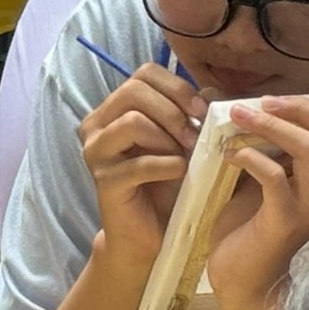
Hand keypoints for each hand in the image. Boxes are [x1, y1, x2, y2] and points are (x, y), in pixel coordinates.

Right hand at [80, 61, 207, 271]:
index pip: (143, 73)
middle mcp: (97, 125)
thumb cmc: (167, 186)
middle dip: (173, 110)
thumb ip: (194, 114)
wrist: (150, 235)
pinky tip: (179, 174)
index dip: (177, 87)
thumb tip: (212, 92)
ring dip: (168, 137)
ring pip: (133, 121)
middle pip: (134, 90)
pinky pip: (140, 163)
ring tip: (185, 157)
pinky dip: (167, 166)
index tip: (201, 111)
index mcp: (114, 109)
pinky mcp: (104, 181)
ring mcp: (96, 153)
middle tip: (195, 136)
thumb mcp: (184, 142)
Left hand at [202, 94, 308, 309]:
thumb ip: (281, 145)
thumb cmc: (255, 224)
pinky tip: (230, 154)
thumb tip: (261, 102)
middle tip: (265, 102)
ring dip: (272, 125)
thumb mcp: (275, 175)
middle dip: (303, 107)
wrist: (244, 279)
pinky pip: (274, 177)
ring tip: (240, 117)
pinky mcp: (284, 221)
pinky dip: (250, 156)